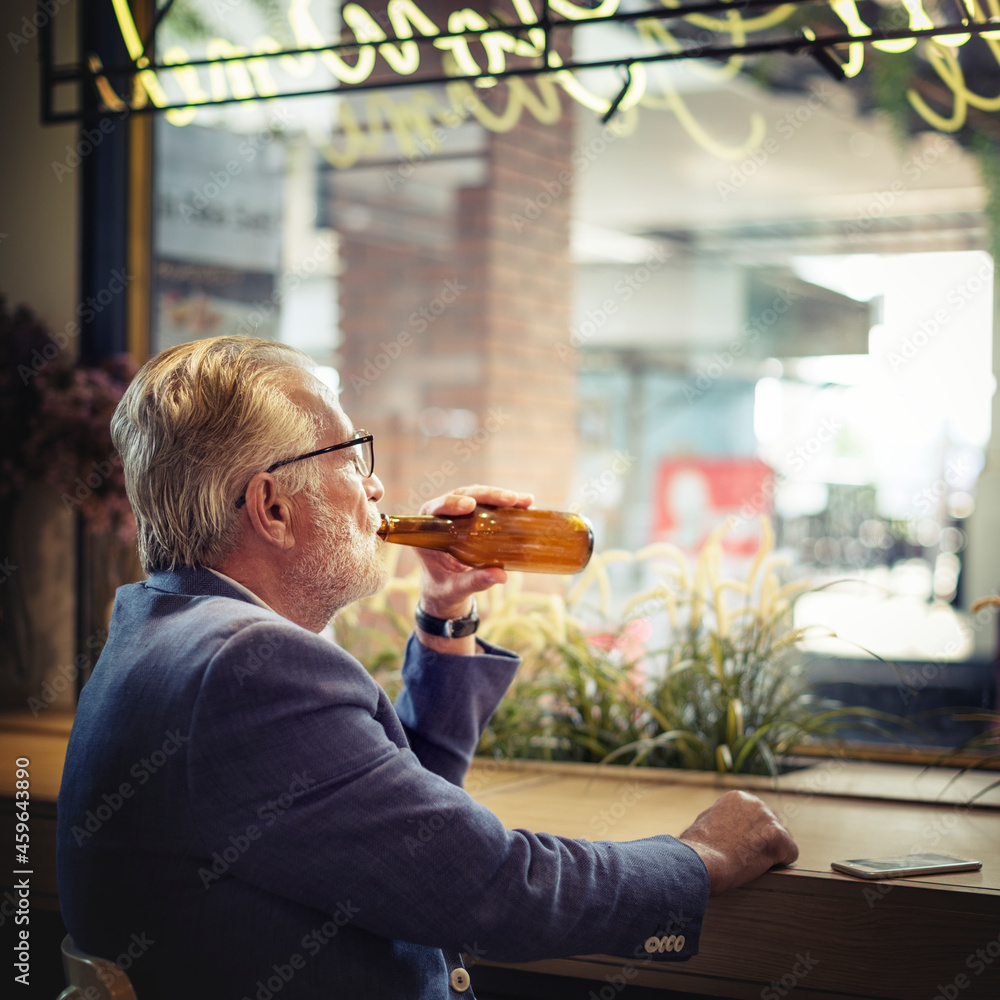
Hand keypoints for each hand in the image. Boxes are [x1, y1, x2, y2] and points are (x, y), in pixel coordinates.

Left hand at [415, 485, 533, 620]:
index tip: (470, 505)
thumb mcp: (456, 588)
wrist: (446, 590)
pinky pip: (487, 505)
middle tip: (510, 499)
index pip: (434, 510)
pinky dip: (505, 504)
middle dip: (487, 495)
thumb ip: (474, 582)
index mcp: (426, 533)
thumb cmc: (444, 589)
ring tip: (523, 500)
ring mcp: (458, 515)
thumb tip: (501, 576)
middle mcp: (440, 518)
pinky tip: (524, 504)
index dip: (451, 503)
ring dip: (499, 496)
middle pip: (461, 496)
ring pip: (476, 496)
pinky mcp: (472, 518)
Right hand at [678, 790, 797, 894]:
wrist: (703, 860)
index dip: (750, 834)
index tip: (740, 845)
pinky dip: (781, 862)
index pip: (755, 816)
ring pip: (782, 839)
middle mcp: (755, 802)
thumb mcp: (705, 822)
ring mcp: (767, 818)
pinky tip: (765, 866)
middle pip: (771, 824)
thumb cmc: (699, 847)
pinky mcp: (778, 836)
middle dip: (763, 840)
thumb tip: (723, 822)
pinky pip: (790, 853)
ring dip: (771, 851)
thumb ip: (721, 818)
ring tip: (753, 862)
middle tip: (749, 856)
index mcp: (737, 798)